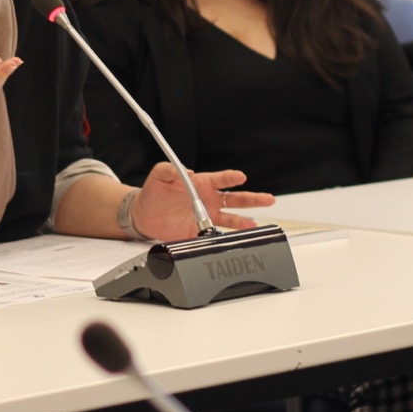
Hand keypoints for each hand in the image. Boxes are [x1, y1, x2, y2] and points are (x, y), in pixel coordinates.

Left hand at [130, 164, 273, 242]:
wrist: (144, 213)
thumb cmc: (155, 191)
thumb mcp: (159, 174)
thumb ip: (171, 169)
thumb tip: (188, 171)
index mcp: (202, 183)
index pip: (221, 179)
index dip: (231, 177)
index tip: (241, 177)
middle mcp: (209, 199)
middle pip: (236, 199)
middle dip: (253, 199)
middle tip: (268, 199)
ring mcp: (206, 216)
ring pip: (231, 219)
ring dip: (244, 222)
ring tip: (255, 226)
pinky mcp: (199, 231)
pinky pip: (214, 235)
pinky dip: (224, 238)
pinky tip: (233, 242)